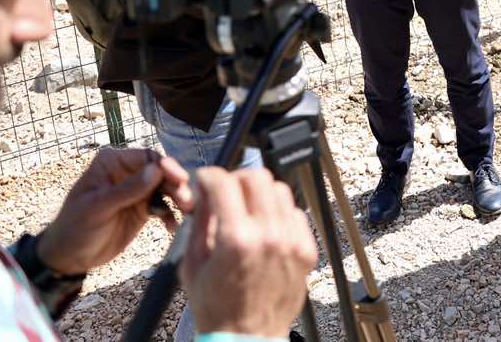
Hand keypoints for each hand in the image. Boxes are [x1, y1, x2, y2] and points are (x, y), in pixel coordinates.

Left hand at [35, 148, 193, 276]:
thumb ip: (127, 190)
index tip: (180, 179)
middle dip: (176, 185)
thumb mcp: (98, 208)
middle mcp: (128, 172)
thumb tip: (156, 170)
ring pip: (166, 189)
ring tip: (188, 212)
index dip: (166, 166)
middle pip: (161, 172)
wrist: (69, 257)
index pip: (147, 157)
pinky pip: (164, 207)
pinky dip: (171, 216)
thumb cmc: (75, 227)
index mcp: (113, 163)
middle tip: (188, 201)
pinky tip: (173, 227)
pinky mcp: (143, 209)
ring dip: (178, 200)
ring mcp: (137, 191)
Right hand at [182, 168, 316, 338]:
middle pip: (257, 177)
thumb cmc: (218, 309)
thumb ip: (200, 222)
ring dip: (260, 193)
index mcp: (236, 239)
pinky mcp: (307, 250)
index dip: (209, 176)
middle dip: (236, 178)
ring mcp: (292, 241)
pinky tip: (266, 226)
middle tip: (227, 191)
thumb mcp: (193, 264)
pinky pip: (296, 212)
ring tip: (247, 209)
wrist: (246, 338)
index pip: (224, 182)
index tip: (205, 180)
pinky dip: (279, 213)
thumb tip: (206, 192)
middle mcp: (269, 235)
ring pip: (280, 189)